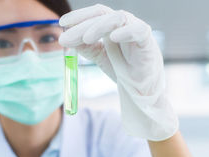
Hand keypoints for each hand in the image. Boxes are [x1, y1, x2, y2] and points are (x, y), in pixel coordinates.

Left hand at [59, 4, 177, 140]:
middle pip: (101, 16)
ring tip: (86, 38)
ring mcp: (136, 29)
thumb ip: (85, 46)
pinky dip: (125, 31)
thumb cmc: (122, 69)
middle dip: (82, 26)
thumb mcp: (98, 56)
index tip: (61, 23)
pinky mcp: (147, 40)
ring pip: (117, 18)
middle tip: (66, 38)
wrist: (139, 88)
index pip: (94, 14)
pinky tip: (113, 37)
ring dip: (99, 26)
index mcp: (111, 25)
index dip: (78, 16)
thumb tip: (64, 38)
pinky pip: (138, 30)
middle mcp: (123, 23)